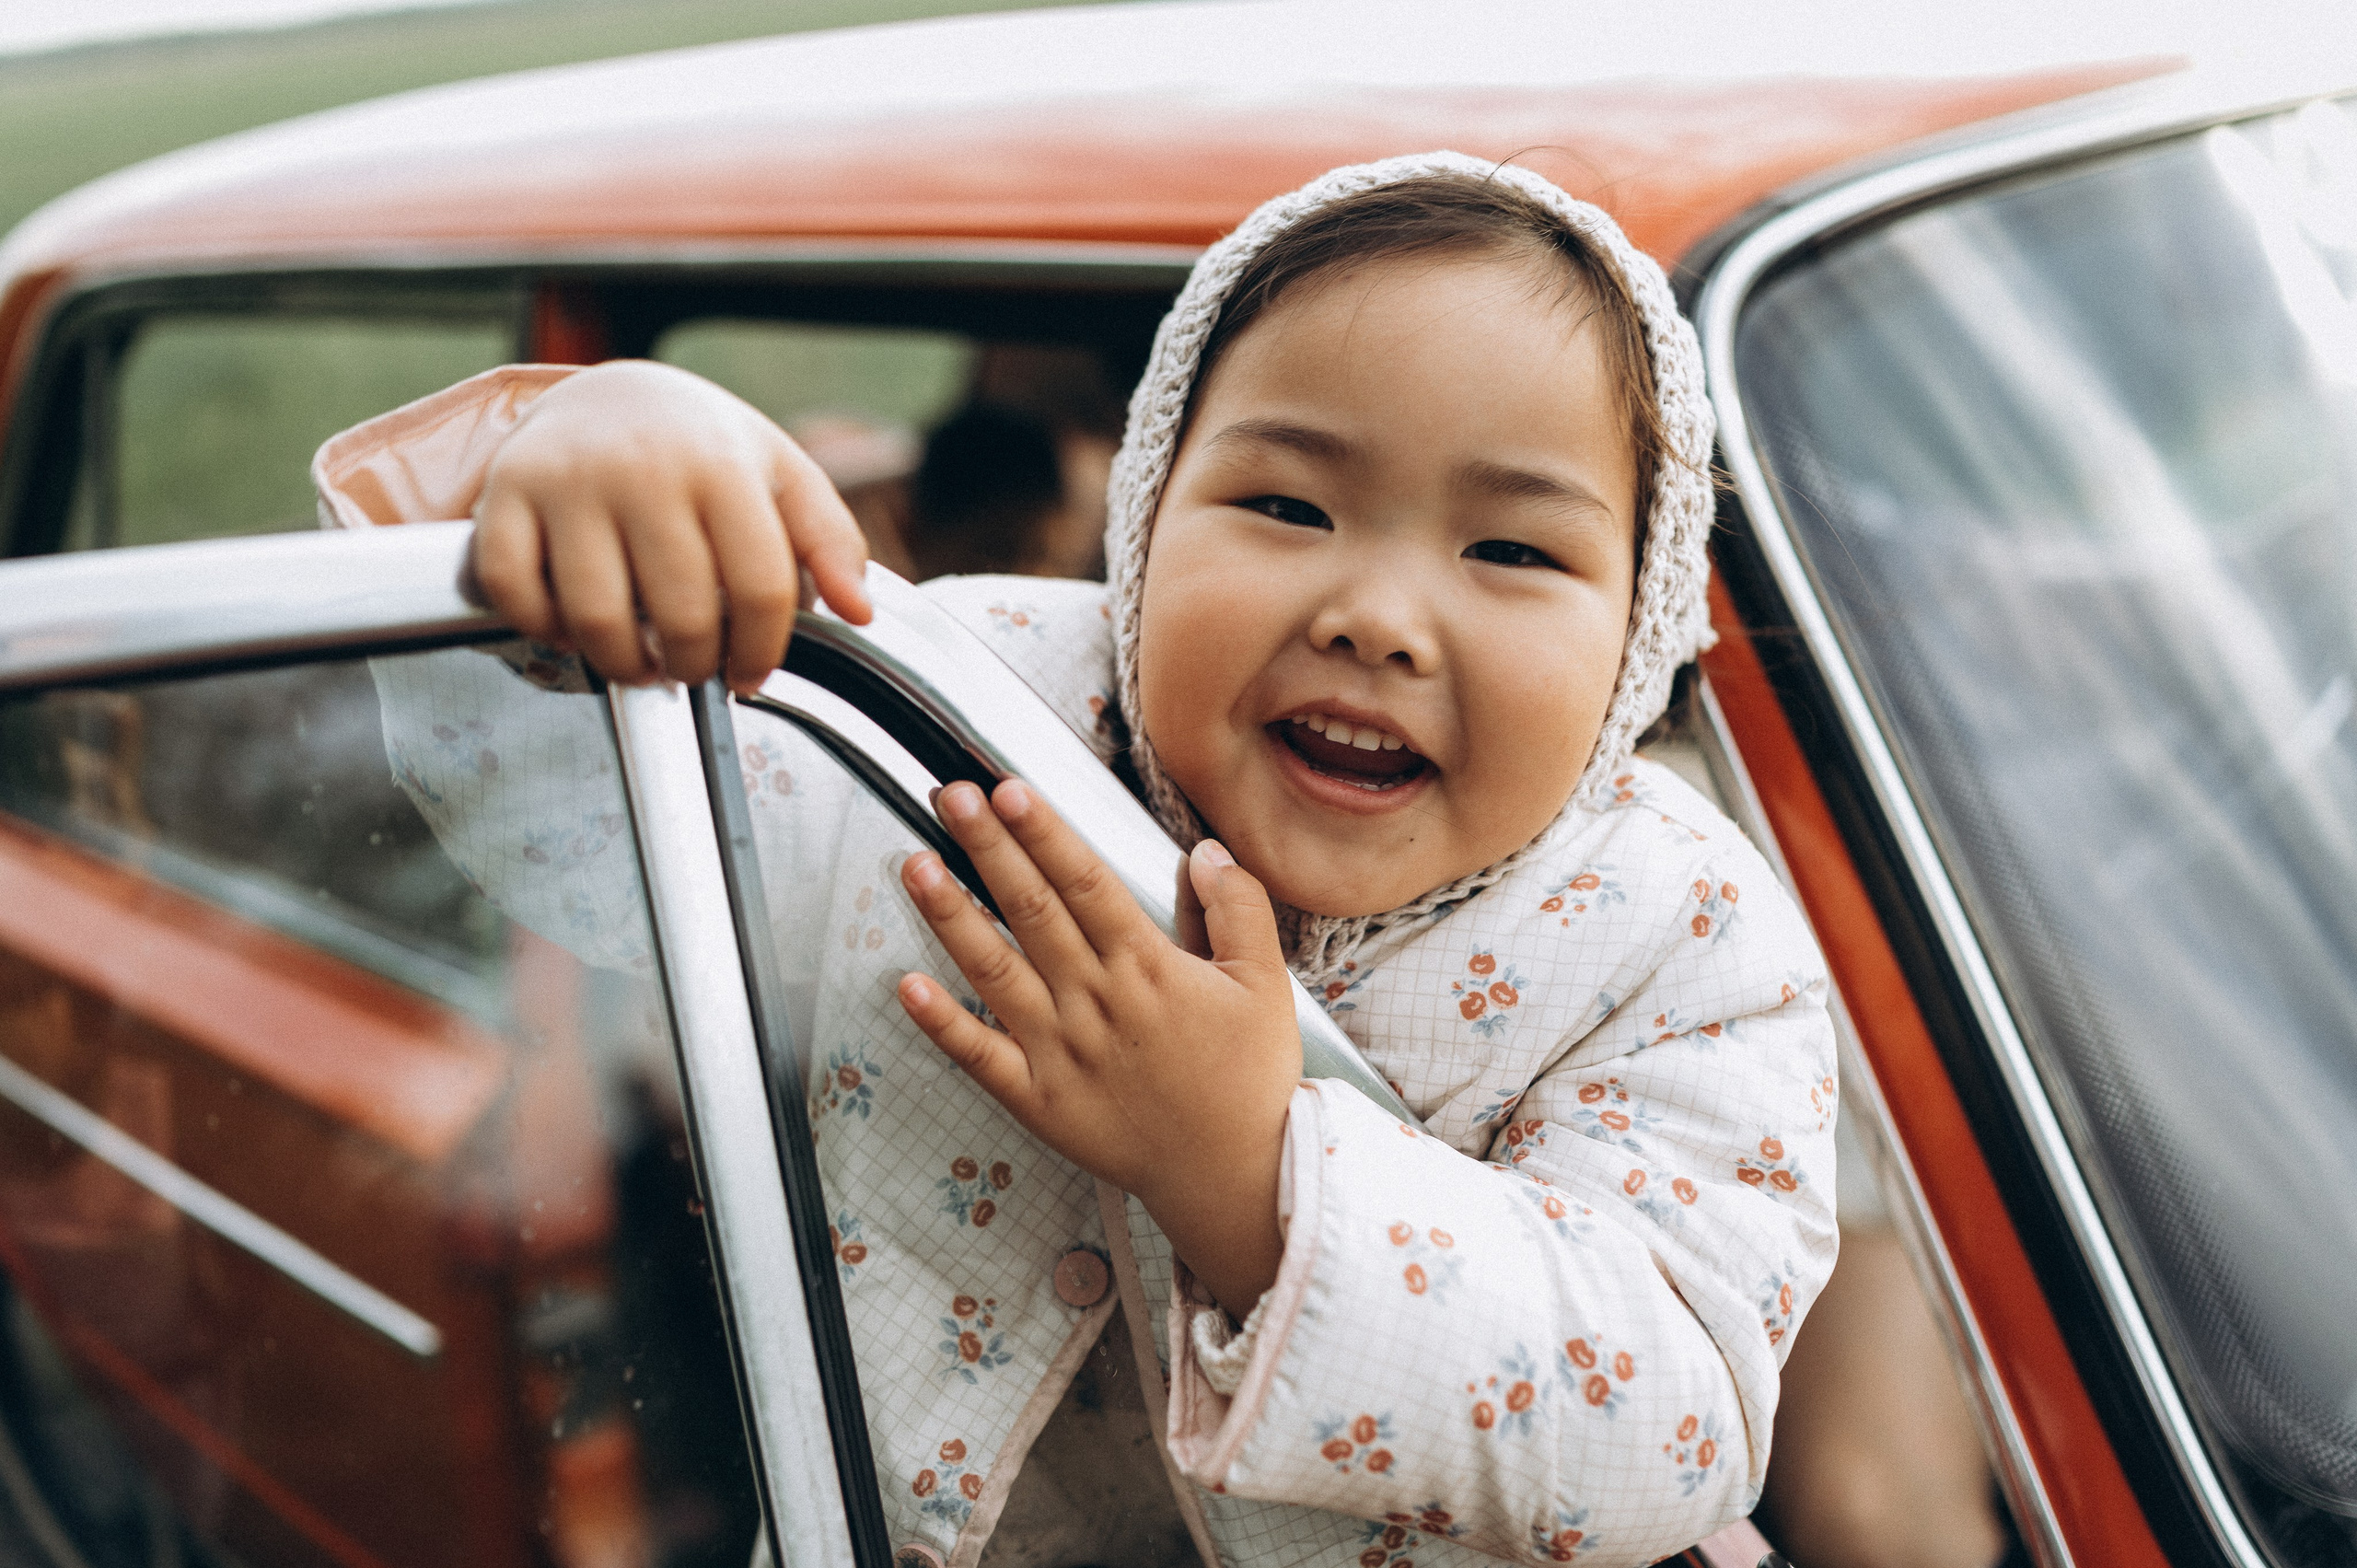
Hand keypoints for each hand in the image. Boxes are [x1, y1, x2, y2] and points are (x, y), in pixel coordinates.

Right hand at [468, 360, 872, 693]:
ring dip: (623, 664)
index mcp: (723, 463)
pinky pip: (517, 594)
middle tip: (693, 668)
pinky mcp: (505, 492)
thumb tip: (858, 612)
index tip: (750, 674)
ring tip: (641, 661)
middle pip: (680, 615)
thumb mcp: (781, 475)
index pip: (760, 588)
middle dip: (693, 666)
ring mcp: (569, 479)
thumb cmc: (703, 448)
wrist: (610, 390)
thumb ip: (829, 540)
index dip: (761, 651)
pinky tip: (576, 627)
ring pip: (597, 618)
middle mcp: (643, 468)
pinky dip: (546, 630)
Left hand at [897, 779, 1302, 1315]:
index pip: (1085, 883)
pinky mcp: (1039, 1100)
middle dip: (988, 848)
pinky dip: (941, 1023)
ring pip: (995, 971)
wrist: (1234, 1177)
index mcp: (1148, 968)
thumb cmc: (1248, 1080)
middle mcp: (1095, 1002)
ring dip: (951, 916)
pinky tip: (905, 985)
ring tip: (916, 865)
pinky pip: (979, 1057)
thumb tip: (1204, 851)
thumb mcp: (1266, 985)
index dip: (1044, 833)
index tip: (1009, 789)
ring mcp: (1060, 1052)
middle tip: (949, 796)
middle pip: (1031, 910)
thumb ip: (1237, 909)